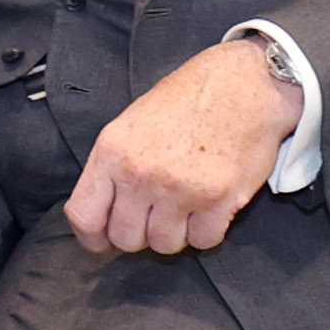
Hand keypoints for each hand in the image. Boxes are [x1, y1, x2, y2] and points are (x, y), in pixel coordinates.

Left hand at [65, 39, 298, 255]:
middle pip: (126, 239)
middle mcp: (141, 174)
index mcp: (113, 151)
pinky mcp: (218, 200)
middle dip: (139, 233)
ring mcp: (180, 189)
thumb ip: (114, 167)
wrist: (246, 83)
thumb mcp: (133, 122)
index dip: (92, 237)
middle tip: (154, 214)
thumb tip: (104, 212)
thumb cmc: (189, 98)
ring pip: (165, 245)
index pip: (84, 215)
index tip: (103, 240)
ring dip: (175, 233)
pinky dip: (206, 232)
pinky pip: (203, 241)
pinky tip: (209, 207)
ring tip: (184, 206)